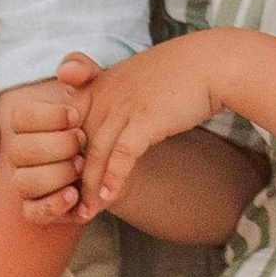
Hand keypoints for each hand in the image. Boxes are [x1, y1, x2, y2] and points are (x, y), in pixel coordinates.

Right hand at [2, 59, 93, 226]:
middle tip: (82, 142)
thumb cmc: (100, 121)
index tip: (75, 115)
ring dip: (57, 174)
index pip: (20, 118)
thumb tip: (68, 70)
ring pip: (25, 182)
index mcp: (28, 125)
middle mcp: (21, 154)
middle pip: (21, 151)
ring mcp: (27, 182)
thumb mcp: (98, 91)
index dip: (47, 117)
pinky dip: (53, 204)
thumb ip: (84, 72)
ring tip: (81, 167)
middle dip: (56, 146)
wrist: (115, 158)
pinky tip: (74, 195)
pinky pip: (32, 212)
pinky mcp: (39, 209)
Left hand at [79, 41, 226, 215]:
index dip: (63, 154)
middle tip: (69, 207)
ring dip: (90, 187)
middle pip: (77, 143)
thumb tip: (105, 133)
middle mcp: (105, 93)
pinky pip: (122, 154)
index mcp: (99, 84)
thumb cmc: (178, 75)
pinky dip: (114, 178)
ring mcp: (124, 105)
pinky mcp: (145, 118)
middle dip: (72, 178)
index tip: (64, 181)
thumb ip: (113, 101)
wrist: (213, 63)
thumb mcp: (135, 81)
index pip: (66, 125)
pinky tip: (109, 199)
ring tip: (87, 213)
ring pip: (96, 153)